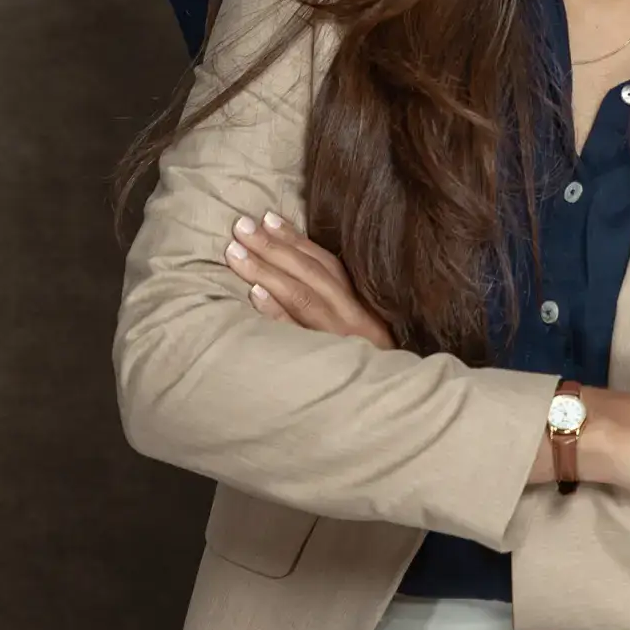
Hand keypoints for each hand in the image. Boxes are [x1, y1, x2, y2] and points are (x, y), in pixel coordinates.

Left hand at [223, 211, 393, 349]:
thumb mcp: (366, 329)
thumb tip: (296, 270)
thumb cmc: (373, 364)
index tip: (266, 218)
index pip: (326, 263)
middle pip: (309, 274)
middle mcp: (353, 317)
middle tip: (240, 226)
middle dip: (272, 247)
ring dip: (266, 271)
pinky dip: (276, 313)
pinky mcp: (326, 366)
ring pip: (301, 298)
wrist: (394, 411)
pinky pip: (297, 335)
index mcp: (362, 304)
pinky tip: (254, 295)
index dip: (296, 239)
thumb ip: (339, 302)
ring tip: (234, 253)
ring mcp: (339, 340)